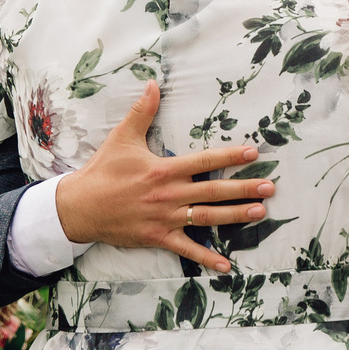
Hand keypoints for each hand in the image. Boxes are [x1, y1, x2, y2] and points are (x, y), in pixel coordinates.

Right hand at [54, 81, 273, 272]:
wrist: (78, 207)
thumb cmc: (102, 171)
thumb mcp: (122, 138)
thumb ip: (141, 112)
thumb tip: (154, 83)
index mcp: (164, 170)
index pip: (204, 160)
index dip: (231, 155)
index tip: (254, 152)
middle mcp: (169, 194)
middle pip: (213, 190)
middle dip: (244, 188)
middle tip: (270, 187)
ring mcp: (165, 218)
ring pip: (206, 217)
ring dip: (235, 216)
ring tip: (260, 212)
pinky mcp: (157, 237)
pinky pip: (186, 249)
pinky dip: (206, 258)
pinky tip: (227, 265)